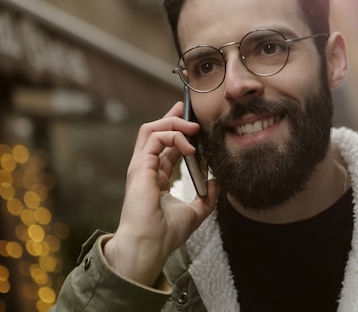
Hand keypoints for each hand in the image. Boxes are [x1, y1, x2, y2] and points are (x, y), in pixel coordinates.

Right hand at [103, 102, 218, 285]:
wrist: (150, 246)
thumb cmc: (166, 234)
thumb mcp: (195, 213)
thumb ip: (207, 198)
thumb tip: (217, 182)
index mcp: (156, 177)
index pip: (166, 146)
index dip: (179, 132)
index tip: (195, 125)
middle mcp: (147, 168)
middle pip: (155, 132)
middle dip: (173, 118)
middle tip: (191, 111)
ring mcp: (141, 166)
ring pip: (151, 129)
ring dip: (173, 122)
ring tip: (193, 126)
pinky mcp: (140, 166)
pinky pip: (155, 138)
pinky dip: (173, 136)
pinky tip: (189, 147)